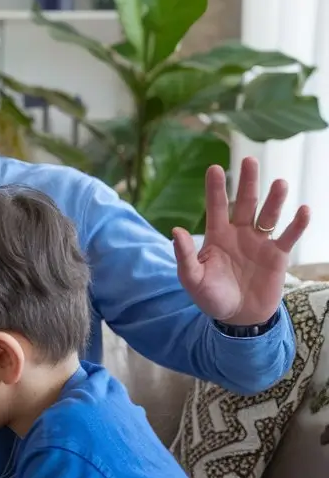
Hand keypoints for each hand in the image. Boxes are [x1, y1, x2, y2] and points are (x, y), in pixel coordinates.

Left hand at [173, 157, 310, 325]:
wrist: (237, 317)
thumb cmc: (211, 297)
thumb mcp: (192, 278)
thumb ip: (185, 255)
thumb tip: (175, 230)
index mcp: (217, 236)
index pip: (216, 207)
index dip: (215, 189)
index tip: (214, 168)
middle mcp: (239, 233)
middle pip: (245, 203)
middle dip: (247, 183)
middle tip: (249, 160)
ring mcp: (260, 242)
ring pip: (268, 215)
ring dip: (275, 200)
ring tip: (280, 183)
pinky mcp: (278, 255)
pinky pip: (289, 236)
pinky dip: (297, 224)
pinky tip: (302, 210)